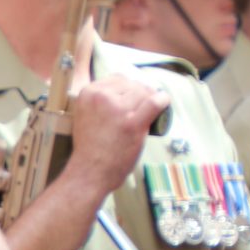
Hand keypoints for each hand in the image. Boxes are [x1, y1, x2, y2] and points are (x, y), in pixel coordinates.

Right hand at [67, 75, 168, 193]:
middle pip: (132, 84)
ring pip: (144, 92)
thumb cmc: (89, 147)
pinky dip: (163, 100)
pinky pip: (155, 103)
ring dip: (150, 100)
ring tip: (148, 113)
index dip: (129, 88)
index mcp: (88, 93)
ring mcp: (118, 109)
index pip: (117, 78)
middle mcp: (102, 97)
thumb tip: (122, 92)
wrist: (89, 171)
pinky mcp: (133, 123)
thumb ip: (98, 102)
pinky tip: (164, 103)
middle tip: (141, 109)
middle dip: (140, 94)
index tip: (132, 99)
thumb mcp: (85, 115)